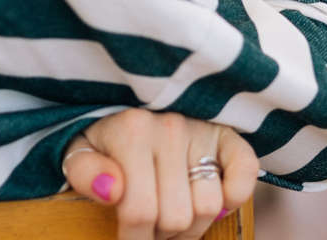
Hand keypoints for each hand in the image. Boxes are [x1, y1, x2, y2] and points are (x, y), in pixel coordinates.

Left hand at [63, 110, 257, 239]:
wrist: (131, 100)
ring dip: (192, 225)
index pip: (140, 212)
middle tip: (151, 227)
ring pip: (209, 206)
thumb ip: (85, 171)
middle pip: (176, 217)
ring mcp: (202, 130)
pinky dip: (234, 197)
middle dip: (161, 234)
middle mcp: (170, 127)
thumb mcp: (80, 151)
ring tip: (173, 215)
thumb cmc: (105, 138)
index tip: (130, 238)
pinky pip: (246, 172)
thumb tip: (111, 191)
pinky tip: (213, 203)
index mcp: (131, 132)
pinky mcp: (227, 134)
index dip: (135, 239)